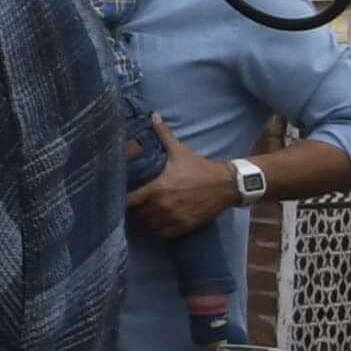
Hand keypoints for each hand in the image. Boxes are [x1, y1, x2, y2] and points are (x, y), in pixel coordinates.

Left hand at [126, 122, 247, 241]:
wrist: (227, 185)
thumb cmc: (200, 167)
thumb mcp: (180, 151)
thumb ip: (163, 134)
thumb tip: (154, 115)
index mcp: (158, 188)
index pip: (129, 200)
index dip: (124, 200)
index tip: (123, 196)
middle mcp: (163, 206)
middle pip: (137, 215)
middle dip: (135, 210)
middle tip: (136, 204)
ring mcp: (174, 219)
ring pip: (149, 227)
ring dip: (146, 221)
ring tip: (147, 213)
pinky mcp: (184, 227)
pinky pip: (163, 235)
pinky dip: (159, 230)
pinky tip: (159, 222)